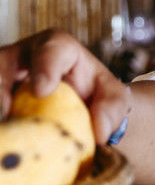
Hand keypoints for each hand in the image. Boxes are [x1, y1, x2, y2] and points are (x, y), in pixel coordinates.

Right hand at [0, 29, 130, 145]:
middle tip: (5, 111)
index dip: (44, 67)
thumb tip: (99, 131)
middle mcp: (23, 56)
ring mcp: (4, 77)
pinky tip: (4, 136)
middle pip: (3, 60)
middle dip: (0, 83)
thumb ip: (112, 109)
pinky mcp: (0, 94)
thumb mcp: (113, 98)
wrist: (81, 108)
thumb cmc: (96, 95)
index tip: (43, 90)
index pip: (50, 50)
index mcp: (57, 48)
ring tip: (3, 128)